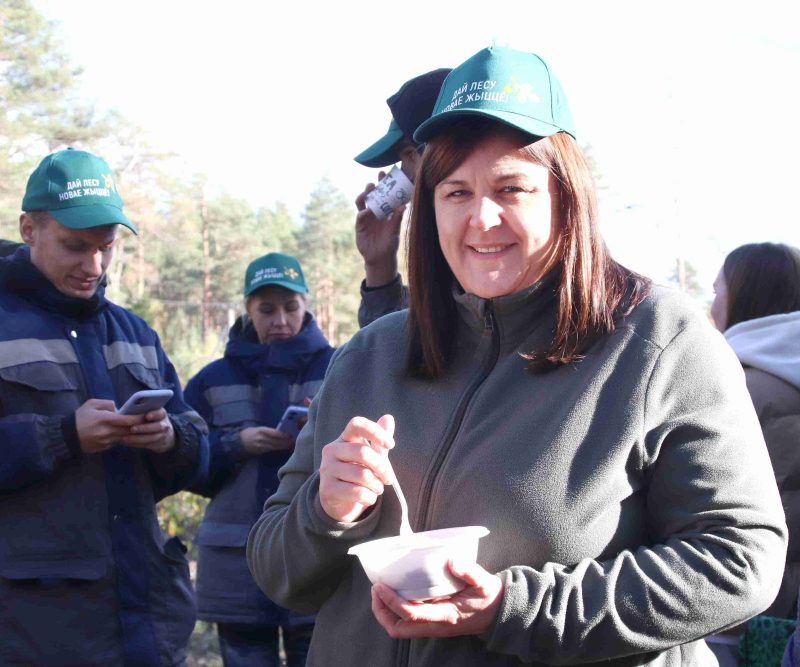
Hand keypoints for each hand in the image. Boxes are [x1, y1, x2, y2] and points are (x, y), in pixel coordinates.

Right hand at [75, 399, 144, 452]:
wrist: (67, 435)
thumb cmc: (80, 417)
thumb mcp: (91, 404)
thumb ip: (107, 404)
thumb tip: (119, 408)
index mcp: (104, 419)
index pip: (127, 420)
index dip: (138, 418)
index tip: (145, 415)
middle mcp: (107, 432)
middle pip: (128, 430)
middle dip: (137, 426)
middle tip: (144, 422)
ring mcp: (105, 441)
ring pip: (124, 437)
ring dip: (129, 433)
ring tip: (134, 427)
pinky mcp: (103, 448)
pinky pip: (116, 443)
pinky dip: (120, 438)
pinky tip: (120, 433)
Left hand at [120, 408, 175, 452]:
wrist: (162, 433)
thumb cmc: (149, 420)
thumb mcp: (148, 412)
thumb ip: (137, 409)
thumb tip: (115, 403)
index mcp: (161, 414)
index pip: (160, 413)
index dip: (154, 414)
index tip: (147, 416)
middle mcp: (164, 424)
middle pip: (156, 426)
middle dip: (143, 428)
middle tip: (131, 429)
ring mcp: (162, 435)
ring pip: (151, 438)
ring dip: (137, 438)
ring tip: (124, 438)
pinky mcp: (157, 444)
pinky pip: (146, 445)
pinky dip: (135, 444)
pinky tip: (126, 442)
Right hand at [240, 426, 294, 454]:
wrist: (240, 442)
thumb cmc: (252, 432)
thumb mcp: (260, 429)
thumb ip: (270, 431)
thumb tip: (283, 431)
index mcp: (261, 431)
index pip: (274, 433)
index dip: (283, 435)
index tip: (290, 434)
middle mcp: (261, 439)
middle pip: (276, 441)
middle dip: (286, 441)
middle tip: (294, 440)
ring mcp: (261, 447)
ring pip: (276, 447)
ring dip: (284, 446)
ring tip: (292, 443)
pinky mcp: (262, 452)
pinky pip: (273, 450)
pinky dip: (280, 448)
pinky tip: (286, 447)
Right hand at [319, 414, 394, 521]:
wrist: (339, 500)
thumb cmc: (357, 472)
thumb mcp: (370, 456)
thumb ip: (378, 439)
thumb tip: (388, 418)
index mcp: (344, 438)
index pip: (357, 425)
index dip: (376, 431)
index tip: (391, 445)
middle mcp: (332, 450)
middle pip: (363, 452)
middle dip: (382, 467)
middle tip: (389, 478)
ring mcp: (327, 469)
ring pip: (362, 475)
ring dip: (377, 485)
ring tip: (378, 488)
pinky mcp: (327, 489)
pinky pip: (356, 492)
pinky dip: (369, 497)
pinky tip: (369, 497)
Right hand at [355, 176, 403, 286]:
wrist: (380, 258)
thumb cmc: (390, 244)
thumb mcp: (395, 231)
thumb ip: (397, 218)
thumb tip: (404, 205)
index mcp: (385, 211)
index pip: (384, 195)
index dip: (384, 186)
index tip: (386, 175)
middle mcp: (374, 212)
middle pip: (372, 196)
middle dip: (373, 187)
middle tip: (375, 180)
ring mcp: (366, 218)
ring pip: (363, 202)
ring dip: (365, 195)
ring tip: (369, 190)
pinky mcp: (359, 225)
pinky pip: (360, 216)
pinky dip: (364, 212)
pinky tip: (368, 210)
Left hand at [371, 559, 503, 638]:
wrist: (498, 614)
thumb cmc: (489, 596)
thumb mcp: (484, 582)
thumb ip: (469, 572)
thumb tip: (451, 561)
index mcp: (446, 615)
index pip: (412, 614)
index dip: (392, 601)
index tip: (381, 585)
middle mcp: (435, 625)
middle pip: (399, 629)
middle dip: (381, 612)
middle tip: (376, 589)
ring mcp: (432, 627)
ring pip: (400, 629)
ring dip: (385, 613)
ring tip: (380, 591)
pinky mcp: (432, 623)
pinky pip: (407, 623)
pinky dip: (395, 611)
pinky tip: (395, 593)